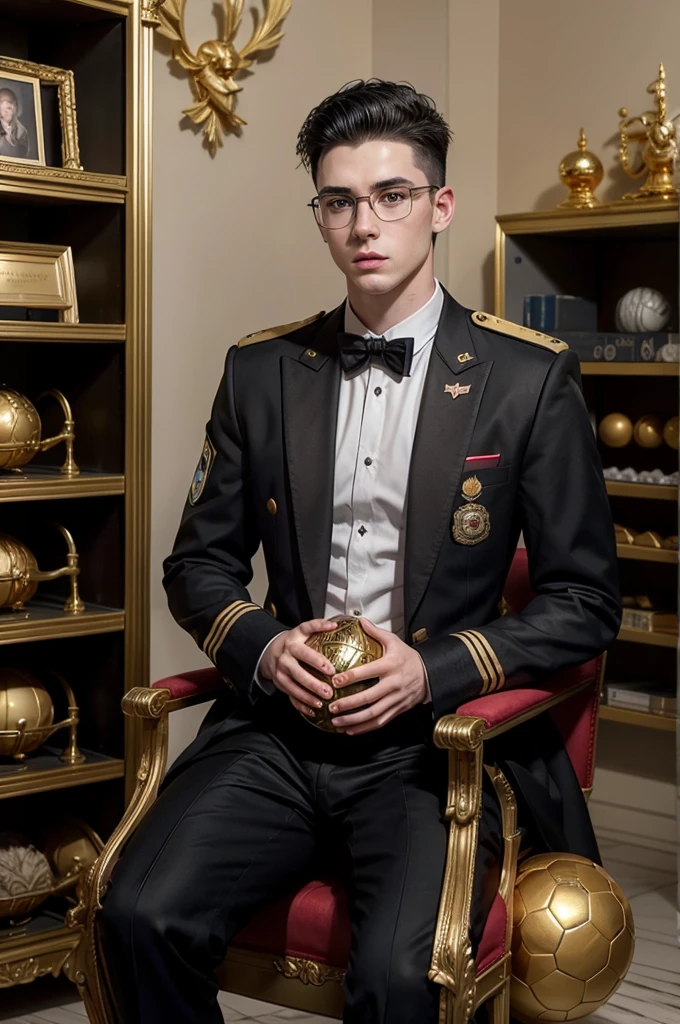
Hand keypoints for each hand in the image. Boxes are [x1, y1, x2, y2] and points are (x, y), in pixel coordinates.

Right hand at [259, 618, 337, 716]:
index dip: (317, 660)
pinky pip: (290, 696)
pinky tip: (312, 711)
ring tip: (322, 702)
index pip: (305, 653)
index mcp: (292, 644)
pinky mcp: (280, 684)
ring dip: (308, 697)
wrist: (270, 650)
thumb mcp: (301, 630)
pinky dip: (301, 705)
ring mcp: (281, 673)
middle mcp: (285, 658)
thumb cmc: (292, 641)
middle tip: (329, 690)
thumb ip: (316, 626)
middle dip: (314, 683)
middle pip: (299, 672)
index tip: (331, 669)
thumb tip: (335, 625)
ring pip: (294, 687)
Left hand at [328, 618, 427, 734]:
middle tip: (332, 706)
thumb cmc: (407, 657)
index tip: (335, 680)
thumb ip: (375, 632)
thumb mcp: (394, 641)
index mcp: (391, 665)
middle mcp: (394, 684)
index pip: (369, 671)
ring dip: (354, 720)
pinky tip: (350, 730)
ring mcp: (396, 699)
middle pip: (369, 697)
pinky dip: (364, 728)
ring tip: (337, 722)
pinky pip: (380, 721)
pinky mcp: (398, 710)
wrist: (429, 674)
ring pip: (374, 713)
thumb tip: (360, 621)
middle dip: (349, 704)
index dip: (352, 677)